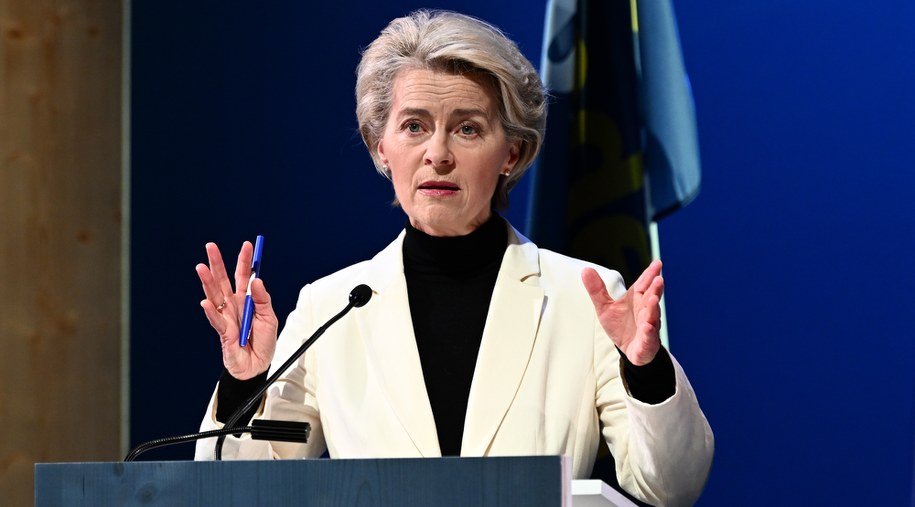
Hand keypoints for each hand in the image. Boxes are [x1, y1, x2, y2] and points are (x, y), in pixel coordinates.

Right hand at [196, 241, 277, 379]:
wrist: (257, 366)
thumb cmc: (264, 342)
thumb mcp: (270, 318)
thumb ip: (264, 300)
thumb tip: (257, 280)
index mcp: (247, 300)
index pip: (244, 276)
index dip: (245, 261)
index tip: (247, 245)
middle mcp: (234, 305)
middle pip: (224, 281)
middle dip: (218, 264)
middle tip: (210, 247)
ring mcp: (226, 317)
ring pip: (215, 296)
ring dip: (208, 282)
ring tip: (201, 268)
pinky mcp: (223, 333)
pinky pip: (216, 321)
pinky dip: (211, 312)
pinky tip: (206, 302)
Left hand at [581, 259, 663, 365]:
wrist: (627, 350)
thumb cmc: (620, 326)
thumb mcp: (604, 307)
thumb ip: (596, 289)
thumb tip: (585, 269)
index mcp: (637, 300)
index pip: (644, 284)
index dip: (650, 274)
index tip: (657, 263)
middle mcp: (645, 311)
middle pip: (651, 298)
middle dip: (655, 289)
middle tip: (658, 279)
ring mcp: (648, 327)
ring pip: (652, 316)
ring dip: (653, 308)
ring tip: (653, 299)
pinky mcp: (646, 343)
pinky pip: (649, 337)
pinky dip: (649, 332)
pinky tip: (648, 327)